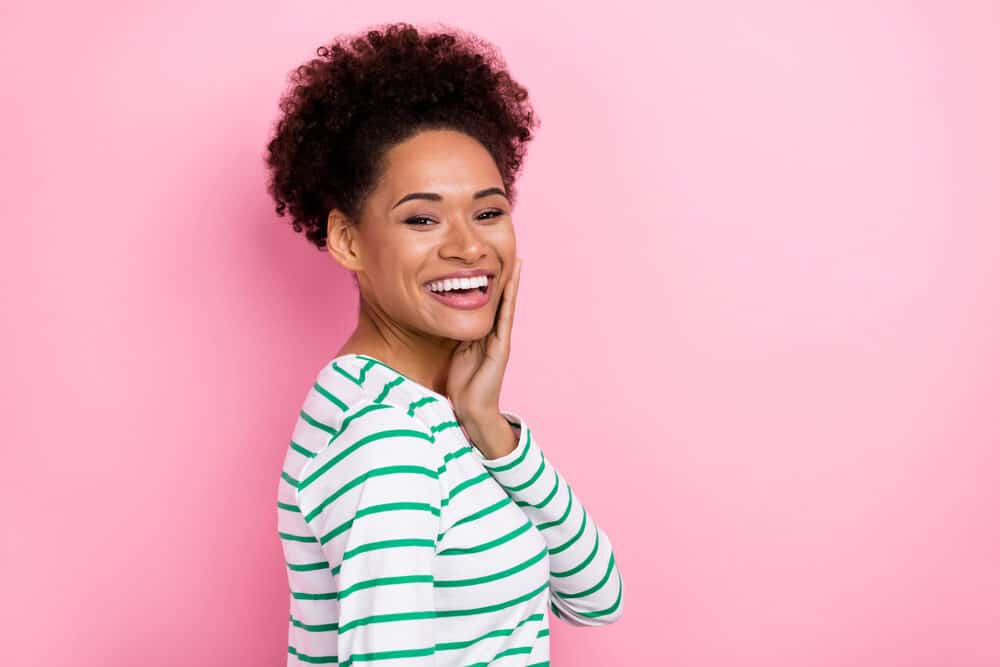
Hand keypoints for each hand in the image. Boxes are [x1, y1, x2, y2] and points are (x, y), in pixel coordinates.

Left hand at [447, 257, 522, 424]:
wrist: (472, 408)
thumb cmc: (463, 385)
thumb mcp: (457, 353)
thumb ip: (459, 336)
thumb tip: (450, 318)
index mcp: (484, 335)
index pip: (490, 304)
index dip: (493, 285)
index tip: (494, 263)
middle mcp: (495, 335)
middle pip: (501, 301)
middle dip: (507, 278)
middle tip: (512, 255)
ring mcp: (500, 340)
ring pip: (506, 306)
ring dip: (512, 284)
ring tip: (517, 263)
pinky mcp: (501, 347)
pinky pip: (504, 319)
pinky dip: (508, 301)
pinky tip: (510, 285)